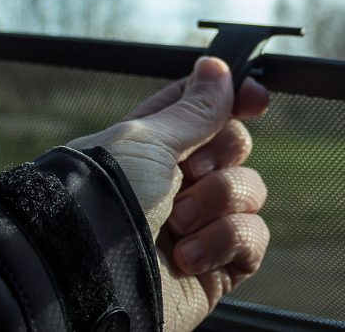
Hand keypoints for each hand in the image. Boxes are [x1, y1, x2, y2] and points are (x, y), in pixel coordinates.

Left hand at [68, 57, 269, 331]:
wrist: (89, 276)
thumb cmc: (104, 197)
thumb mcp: (147, 138)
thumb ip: (195, 108)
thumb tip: (217, 68)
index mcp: (154, 144)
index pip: (208, 110)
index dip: (235, 99)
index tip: (254, 98)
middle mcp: (177, 182)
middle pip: (236, 145)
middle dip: (220, 154)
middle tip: (187, 171)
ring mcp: (200, 225)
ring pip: (251, 189)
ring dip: (218, 200)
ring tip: (177, 222)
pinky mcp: (217, 267)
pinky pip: (253, 237)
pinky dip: (225, 240)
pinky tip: (187, 256)